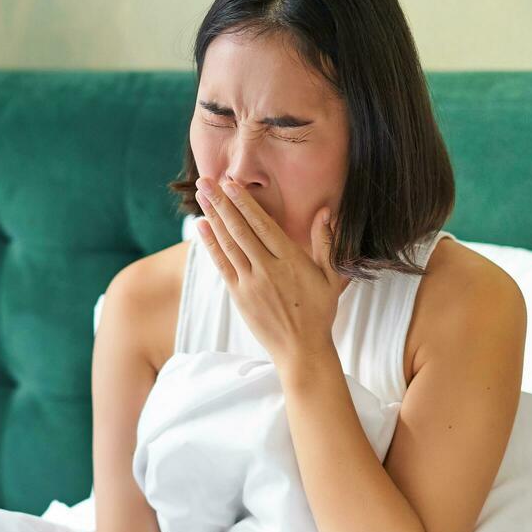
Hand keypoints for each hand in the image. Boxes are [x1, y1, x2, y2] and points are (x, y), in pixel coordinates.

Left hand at [193, 175, 341, 367]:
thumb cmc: (319, 312)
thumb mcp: (330, 276)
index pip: (263, 225)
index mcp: (291, 261)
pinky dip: (211, 244)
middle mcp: (268, 270)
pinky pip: (222, 265)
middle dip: (222, 203)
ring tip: (201, 196)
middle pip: (240, 229)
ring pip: (228, 244)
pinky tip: (202, 227)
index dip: (244, 202)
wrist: (302, 350)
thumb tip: (324, 211)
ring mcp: (251, 283)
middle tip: (206, 181)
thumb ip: (325, 243)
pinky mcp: (239, 296)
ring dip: (213, 217)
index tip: (231, 183)